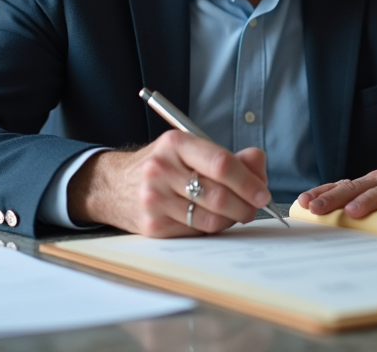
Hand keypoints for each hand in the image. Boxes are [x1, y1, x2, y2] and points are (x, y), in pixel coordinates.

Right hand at [67, 130, 271, 236]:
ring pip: (210, 219)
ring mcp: (155, 199)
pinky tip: (212, 219)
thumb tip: (258, 166)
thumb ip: (229, 156)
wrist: (112, 186)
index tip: (263, 192)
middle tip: (255, 206)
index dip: (248, 181)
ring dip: (232, 219)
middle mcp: (161, 169)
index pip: (221, 163)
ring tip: (236, 213)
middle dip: (245, 205)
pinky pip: (196, 233)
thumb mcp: (189, 149)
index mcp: (175, 144)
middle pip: (219, 195)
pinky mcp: (153, 226)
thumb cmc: (162, 166)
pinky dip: (212, 229)